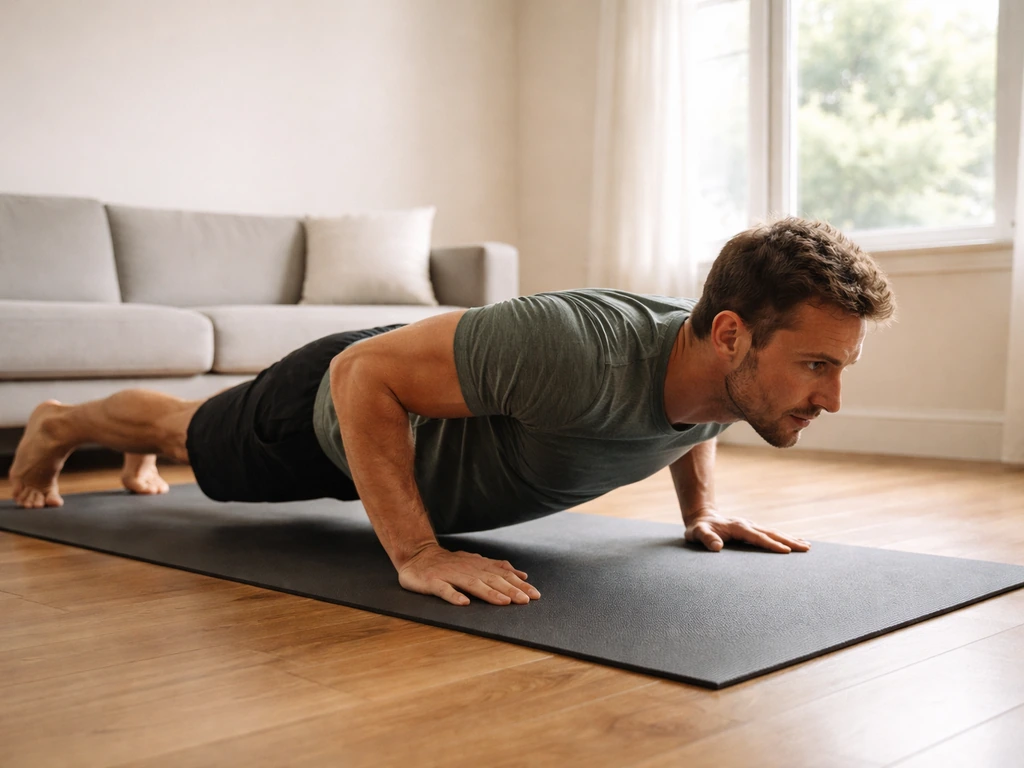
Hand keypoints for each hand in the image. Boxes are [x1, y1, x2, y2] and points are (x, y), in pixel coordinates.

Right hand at [398, 543, 541, 605]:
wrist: (416, 555)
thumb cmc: (448, 562)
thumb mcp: (474, 562)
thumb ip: (496, 567)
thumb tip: (520, 574)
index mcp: (477, 566)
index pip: (502, 575)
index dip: (519, 584)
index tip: (535, 595)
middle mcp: (466, 569)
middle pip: (491, 580)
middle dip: (510, 590)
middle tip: (526, 600)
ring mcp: (449, 575)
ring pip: (472, 584)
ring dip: (489, 593)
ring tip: (503, 602)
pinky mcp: (432, 582)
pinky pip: (444, 590)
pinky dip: (454, 596)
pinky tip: (464, 603)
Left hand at [685, 509, 810, 553]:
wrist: (701, 517)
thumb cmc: (698, 529)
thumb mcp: (697, 533)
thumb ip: (706, 539)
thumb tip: (717, 547)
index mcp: (737, 527)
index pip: (757, 537)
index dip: (771, 544)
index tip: (786, 551)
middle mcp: (748, 525)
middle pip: (771, 533)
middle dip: (789, 541)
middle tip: (806, 548)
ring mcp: (751, 526)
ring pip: (774, 532)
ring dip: (790, 539)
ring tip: (807, 546)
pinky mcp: (752, 529)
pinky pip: (771, 533)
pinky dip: (784, 537)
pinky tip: (795, 541)